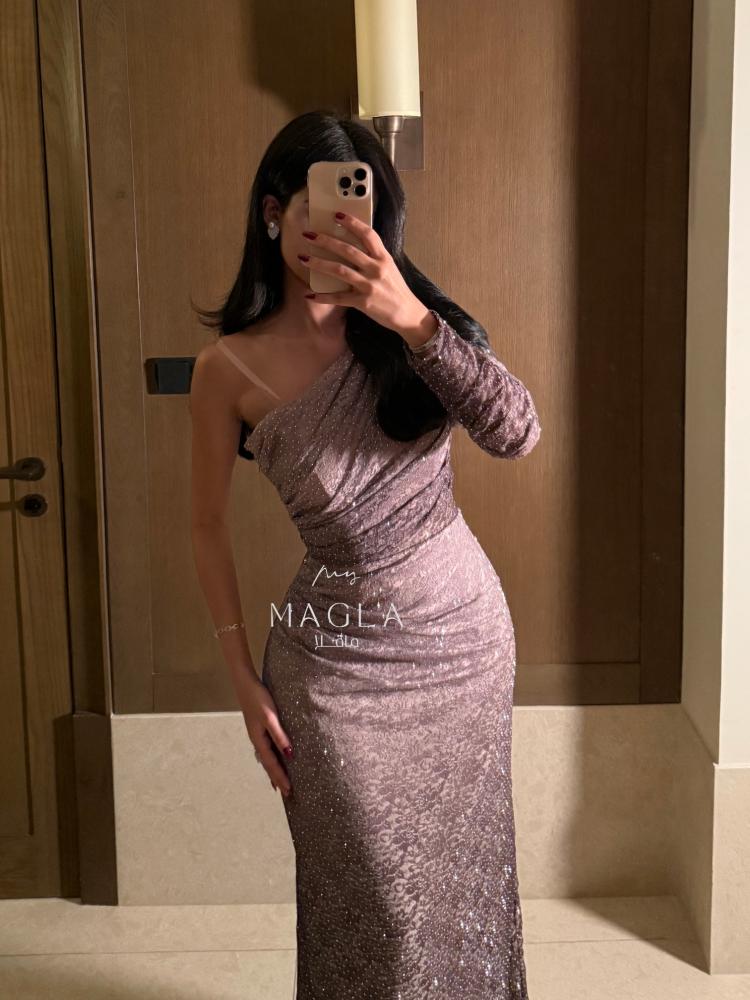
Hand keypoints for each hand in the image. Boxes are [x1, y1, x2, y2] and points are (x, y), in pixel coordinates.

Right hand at [235, 669, 292, 797]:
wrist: (245, 683)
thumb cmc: (258, 698)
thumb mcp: (270, 717)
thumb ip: (279, 735)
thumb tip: (289, 755)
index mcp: (259, 740)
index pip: (271, 764)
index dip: (280, 777)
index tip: (288, 791)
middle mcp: (257, 740)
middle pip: (268, 764)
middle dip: (276, 778)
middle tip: (286, 793)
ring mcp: (257, 734)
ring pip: (267, 758)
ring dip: (274, 771)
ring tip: (279, 783)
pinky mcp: (260, 727)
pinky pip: (267, 749)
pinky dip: (272, 758)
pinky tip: (275, 758)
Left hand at [298, 212, 435, 343]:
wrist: (408, 313)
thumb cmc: (396, 290)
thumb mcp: (389, 268)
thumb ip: (374, 257)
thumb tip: (352, 245)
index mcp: (383, 257)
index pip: (368, 234)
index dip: (352, 223)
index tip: (336, 215)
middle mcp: (376, 269)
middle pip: (347, 250)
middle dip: (326, 241)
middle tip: (309, 234)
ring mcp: (369, 285)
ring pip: (339, 270)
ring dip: (318, 263)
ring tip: (303, 258)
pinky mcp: (363, 302)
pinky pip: (339, 298)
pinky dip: (323, 296)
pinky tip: (309, 295)